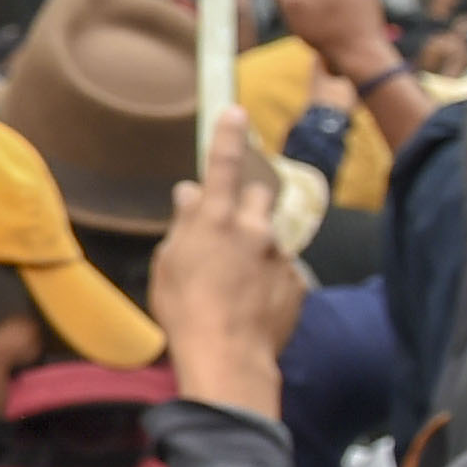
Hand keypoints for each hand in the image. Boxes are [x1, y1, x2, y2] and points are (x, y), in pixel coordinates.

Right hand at [154, 104, 306, 419]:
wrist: (228, 356)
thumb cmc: (184, 309)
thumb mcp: (169, 263)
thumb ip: (184, 224)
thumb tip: (191, 194)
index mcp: (215, 220)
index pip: (222, 164)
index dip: (228, 135)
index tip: (235, 110)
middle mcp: (253, 228)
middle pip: (257, 194)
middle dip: (246, 200)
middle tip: (229, 226)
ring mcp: (280, 255)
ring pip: (268, 238)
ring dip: (255, 249)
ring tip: (234, 285)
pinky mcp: (297, 282)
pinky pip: (282, 271)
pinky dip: (268, 280)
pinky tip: (251, 305)